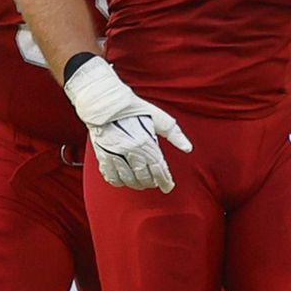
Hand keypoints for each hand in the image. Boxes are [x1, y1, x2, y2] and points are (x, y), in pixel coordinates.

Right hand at [62, 56, 192, 191]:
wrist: (105, 103)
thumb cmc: (135, 109)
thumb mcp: (159, 117)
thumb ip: (174, 134)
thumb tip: (188, 148)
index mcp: (145, 142)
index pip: (159, 168)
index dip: (165, 180)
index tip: (169, 187)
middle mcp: (129, 151)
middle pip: (143, 176)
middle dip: (152, 182)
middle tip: (157, 183)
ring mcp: (114, 154)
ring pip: (128, 179)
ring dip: (137, 184)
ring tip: (143, 184)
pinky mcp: (101, 155)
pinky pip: (110, 176)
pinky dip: (119, 182)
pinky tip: (124, 182)